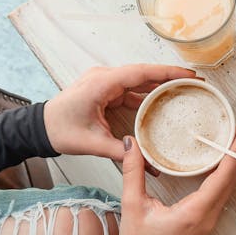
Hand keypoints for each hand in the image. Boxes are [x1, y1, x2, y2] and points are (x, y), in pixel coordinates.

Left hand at [43, 64, 195, 160]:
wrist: (40, 127)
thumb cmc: (60, 131)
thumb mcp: (92, 144)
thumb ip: (121, 152)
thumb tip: (146, 162)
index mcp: (101, 84)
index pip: (140, 73)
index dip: (166, 72)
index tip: (188, 74)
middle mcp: (104, 78)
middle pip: (144, 73)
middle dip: (170, 76)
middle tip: (195, 82)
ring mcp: (105, 83)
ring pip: (139, 80)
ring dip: (160, 84)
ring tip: (184, 89)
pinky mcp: (106, 90)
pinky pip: (132, 89)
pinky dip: (148, 94)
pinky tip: (163, 101)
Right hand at [117, 126, 235, 234]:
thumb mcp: (132, 205)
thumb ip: (133, 172)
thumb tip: (132, 143)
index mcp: (194, 213)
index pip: (221, 179)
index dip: (232, 155)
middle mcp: (207, 218)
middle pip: (230, 182)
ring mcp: (209, 222)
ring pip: (227, 190)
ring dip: (232, 167)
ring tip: (233, 144)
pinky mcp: (206, 223)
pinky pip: (220, 197)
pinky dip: (224, 179)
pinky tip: (221, 166)